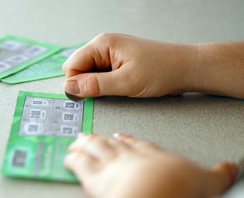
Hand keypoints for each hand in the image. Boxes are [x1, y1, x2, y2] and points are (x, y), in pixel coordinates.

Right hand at [62, 33, 194, 98]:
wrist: (185, 68)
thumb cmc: (162, 70)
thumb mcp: (126, 82)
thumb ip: (95, 85)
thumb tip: (70, 88)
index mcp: (102, 44)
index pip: (71, 65)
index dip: (75, 83)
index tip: (87, 96)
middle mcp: (103, 46)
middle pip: (78, 69)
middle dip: (86, 84)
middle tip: (106, 92)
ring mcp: (110, 54)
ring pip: (88, 74)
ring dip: (97, 85)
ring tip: (118, 87)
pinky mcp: (116, 62)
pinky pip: (100, 75)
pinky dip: (105, 84)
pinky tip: (119, 86)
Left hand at [63, 133, 237, 197]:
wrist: (161, 191)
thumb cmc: (181, 185)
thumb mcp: (209, 180)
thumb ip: (219, 173)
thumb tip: (232, 167)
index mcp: (152, 156)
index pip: (139, 145)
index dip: (129, 141)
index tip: (120, 137)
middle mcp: (130, 157)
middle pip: (111, 145)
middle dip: (100, 140)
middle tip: (89, 135)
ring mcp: (111, 165)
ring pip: (94, 151)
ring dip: (84, 146)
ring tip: (76, 142)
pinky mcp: (95, 177)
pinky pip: (80, 165)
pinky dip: (72, 160)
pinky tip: (67, 158)